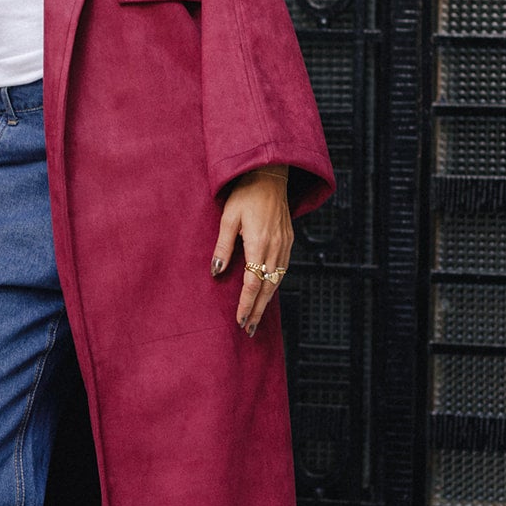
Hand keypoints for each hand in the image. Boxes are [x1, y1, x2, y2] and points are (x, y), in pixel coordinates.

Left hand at [210, 166, 291, 336]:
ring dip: (267, 301)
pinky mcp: (288, 241)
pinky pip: (283, 269)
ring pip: (277, 281)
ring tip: (257, 317)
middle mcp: (275, 247)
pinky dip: (275, 285)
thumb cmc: (245, 194)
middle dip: (258, 310)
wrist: (270, 175)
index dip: (246, 304)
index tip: (240, 320)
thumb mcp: (228, 218)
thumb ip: (223, 246)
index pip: (252, 283)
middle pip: (267, 288)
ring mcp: (285, 245)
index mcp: (259, 243)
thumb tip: (216, 272)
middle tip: (250, 330)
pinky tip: (268, 293)